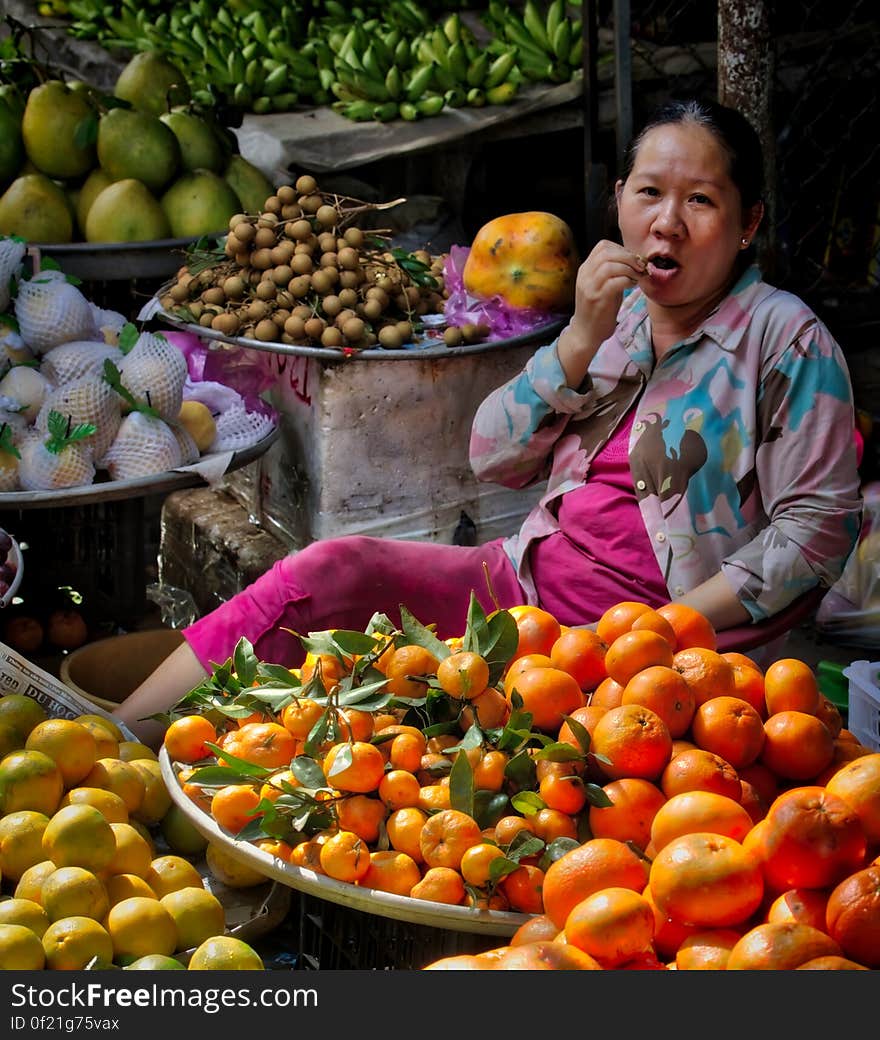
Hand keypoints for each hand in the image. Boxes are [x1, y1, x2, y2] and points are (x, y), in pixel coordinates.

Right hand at [557, 241, 645, 386]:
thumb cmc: (597, 310)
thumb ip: (612, 272)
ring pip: (611, 265)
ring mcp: (589, 287)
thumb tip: (634, 260)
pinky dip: (628, 280)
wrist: (585, 334)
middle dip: (629, 256)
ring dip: (630, 268)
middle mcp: (585, 275)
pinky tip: (633, 286)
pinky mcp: (597, 299)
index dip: (622, 249)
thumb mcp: (601, 286)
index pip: (603, 246)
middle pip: (607, 252)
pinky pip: (616, 281)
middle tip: (641, 266)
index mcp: (585, 269)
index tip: (633, 260)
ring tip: (638, 276)